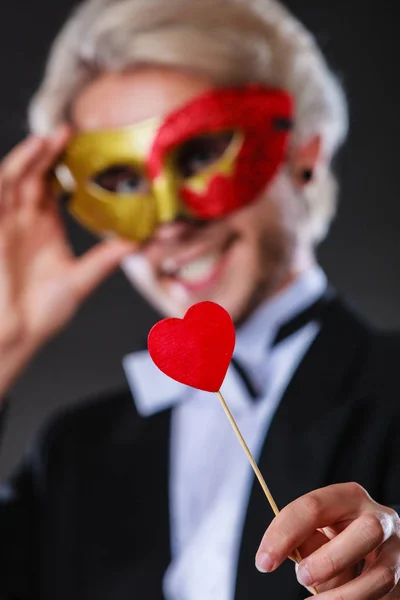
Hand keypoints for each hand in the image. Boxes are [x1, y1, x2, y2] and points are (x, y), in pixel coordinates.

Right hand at [0, 126, 135, 354]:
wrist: (17, 332)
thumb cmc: (42, 311)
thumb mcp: (81, 279)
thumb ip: (106, 257)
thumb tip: (138, 242)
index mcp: (46, 228)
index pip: (54, 186)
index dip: (66, 165)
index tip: (88, 148)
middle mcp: (26, 220)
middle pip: (36, 175)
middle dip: (50, 152)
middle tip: (71, 131)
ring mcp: (8, 222)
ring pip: (16, 177)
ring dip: (31, 156)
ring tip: (51, 138)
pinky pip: (0, 191)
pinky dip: (13, 170)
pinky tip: (29, 155)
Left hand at [255, 483, 399, 598]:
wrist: (377, 548)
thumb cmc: (338, 537)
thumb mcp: (320, 528)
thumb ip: (304, 537)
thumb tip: (278, 553)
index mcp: (350, 497)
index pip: (314, 506)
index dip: (284, 533)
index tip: (263, 562)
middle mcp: (380, 519)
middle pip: (365, 532)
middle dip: (330, 559)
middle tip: (301, 577)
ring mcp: (398, 551)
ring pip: (380, 576)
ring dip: (343, 596)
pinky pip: (385, 598)